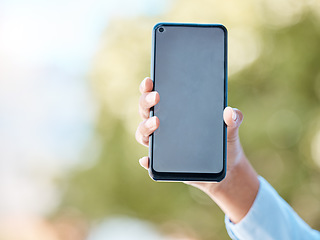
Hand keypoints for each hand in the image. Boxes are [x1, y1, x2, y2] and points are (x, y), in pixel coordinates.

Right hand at [135, 77, 258, 222]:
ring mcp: (162, 145)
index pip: (156, 97)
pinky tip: (147, 160)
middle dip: (146, 102)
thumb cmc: (224, 142)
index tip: (150, 80)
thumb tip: (229, 111)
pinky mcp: (165, 164)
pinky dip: (147, 161)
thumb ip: (234, 119)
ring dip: (145, 127)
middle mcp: (164, 126)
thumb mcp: (231, 129)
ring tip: (156, 123)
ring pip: (143, 134)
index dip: (149, 88)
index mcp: (176, 112)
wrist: (226, 169)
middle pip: (146, 111)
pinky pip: (151, 162)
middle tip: (156, 97)